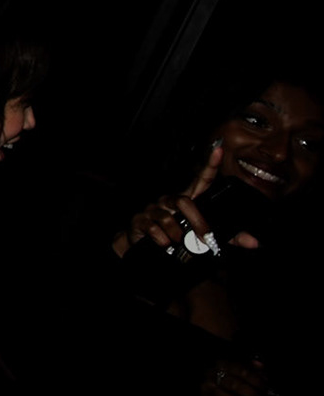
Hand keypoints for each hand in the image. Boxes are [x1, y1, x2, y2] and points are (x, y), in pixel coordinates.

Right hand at [124, 142, 258, 254]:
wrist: (145, 245)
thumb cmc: (178, 236)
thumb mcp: (205, 236)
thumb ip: (229, 237)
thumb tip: (254, 242)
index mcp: (189, 200)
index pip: (202, 179)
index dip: (210, 164)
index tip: (219, 150)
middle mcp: (171, 200)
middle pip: (185, 202)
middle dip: (198, 222)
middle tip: (205, 239)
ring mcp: (155, 209)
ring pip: (168, 217)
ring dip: (177, 234)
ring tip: (179, 243)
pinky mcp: (141, 220)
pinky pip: (153, 227)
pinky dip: (162, 239)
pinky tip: (165, 244)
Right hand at [199, 354, 270, 395]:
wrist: (221, 390)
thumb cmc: (235, 379)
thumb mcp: (244, 369)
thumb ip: (252, 368)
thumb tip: (259, 365)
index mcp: (222, 365)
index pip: (239, 370)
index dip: (254, 379)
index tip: (263, 387)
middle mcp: (212, 376)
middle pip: (232, 384)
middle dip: (249, 393)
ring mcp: (207, 390)